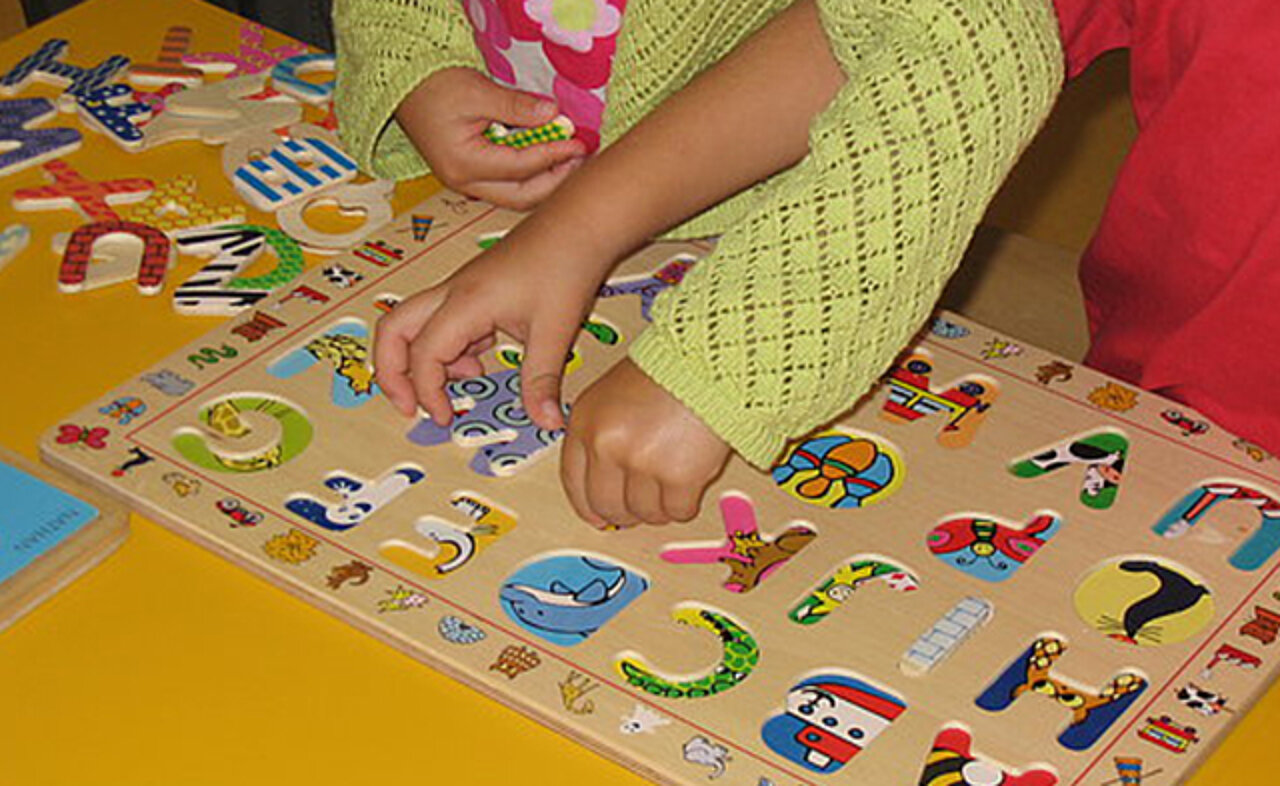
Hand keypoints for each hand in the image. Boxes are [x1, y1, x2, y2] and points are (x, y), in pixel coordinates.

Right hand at [373, 236, 599, 430]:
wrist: (579, 223)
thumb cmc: (565, 265)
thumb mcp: (555, 331)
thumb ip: (542, 381)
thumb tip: (547, 423)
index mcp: (465, 303)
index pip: (424, 355)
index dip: (427, 392)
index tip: (445, 418)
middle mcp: (452, 293)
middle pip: (393, 329)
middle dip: (392, 372)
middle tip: (408, 406)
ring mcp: (459, 289)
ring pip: (412, 323)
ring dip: (421, 359)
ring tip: (457, 386)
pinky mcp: (472, 289)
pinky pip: (440, 320)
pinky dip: (446, 347)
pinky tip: (479, 361)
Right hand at [396, 67, 586, 209]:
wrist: (405, 88)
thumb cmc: (434, 87)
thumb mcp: (478, 91)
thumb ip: (517, 107)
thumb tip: (554, 115)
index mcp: (463, 164)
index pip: (520, 167)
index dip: (553, 155)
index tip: (578, 143)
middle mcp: (464, 182)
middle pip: (521, 197)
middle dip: (555, 182)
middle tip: (580, 159)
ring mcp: (467, 184)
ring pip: (516, 197)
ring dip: (546, 183)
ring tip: (570, 161)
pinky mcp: (472, 177)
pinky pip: (509, 186)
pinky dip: (532, 177)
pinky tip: (550, 161)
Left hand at [561, 359, 730, 526]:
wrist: (709, 360)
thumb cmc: (668, 369)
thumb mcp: (613, 393)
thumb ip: (602, 435)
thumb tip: (603, 485)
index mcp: (585, 423)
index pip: (574, 482)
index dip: (587, 505)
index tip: (597, 515)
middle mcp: (606, 445)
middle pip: (606, 506)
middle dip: (625, 512)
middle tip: (641, 506)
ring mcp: (641, 463)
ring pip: (644, 513)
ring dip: (659, 507)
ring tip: (672, 483)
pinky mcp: (678, 476)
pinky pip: (677, 511)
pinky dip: (685, 504)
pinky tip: (691, 480)